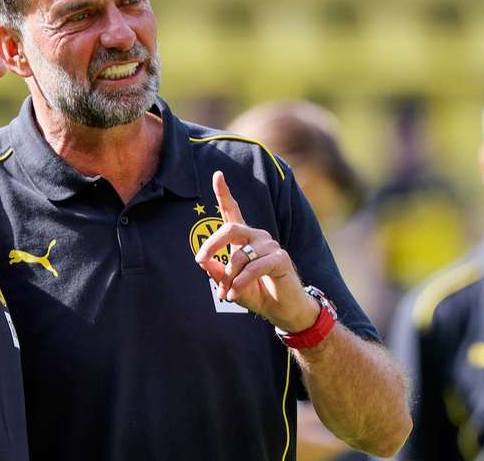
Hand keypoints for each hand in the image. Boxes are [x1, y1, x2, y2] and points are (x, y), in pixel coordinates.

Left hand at [194, 171, 318, 332]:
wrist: (283, 310)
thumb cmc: (256, 293)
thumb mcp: (230, 284)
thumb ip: (217, 273)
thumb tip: (203, 262)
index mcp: (244, 238)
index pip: (233, 210)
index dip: (224, 192)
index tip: (217, 174)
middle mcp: (257, 237)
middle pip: (230, 229)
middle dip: (211, 244)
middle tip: (200, 260)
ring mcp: (270, 246)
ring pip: (239, 255)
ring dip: (228, 277)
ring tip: (225, 294)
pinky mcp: (281, 259)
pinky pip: (253, 267)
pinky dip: (240, 282)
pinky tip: (234, 294)